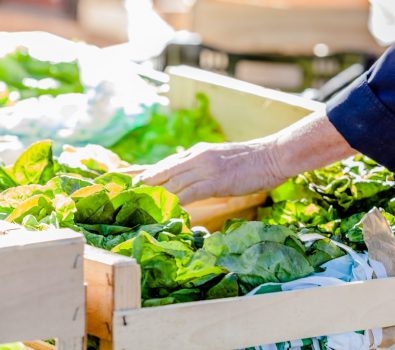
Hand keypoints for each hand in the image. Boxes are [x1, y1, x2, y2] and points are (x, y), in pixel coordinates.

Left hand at [138, 139, 285, 204]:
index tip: (128, 183)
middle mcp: (195, 157)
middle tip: (124, 197)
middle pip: (161, 172)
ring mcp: (204, 168)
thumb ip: (201, 166)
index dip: (145, 174)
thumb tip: (188, 179)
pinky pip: (188, 193)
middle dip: (141, 185)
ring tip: (137, 208)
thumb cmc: (249, 161)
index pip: (164, 164)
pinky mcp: (215, 181)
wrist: (272, 155)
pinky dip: (174, 203)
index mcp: (196, 152)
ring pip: (171, 182)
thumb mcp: (219, 159)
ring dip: (153, 196)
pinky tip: (165, 212)